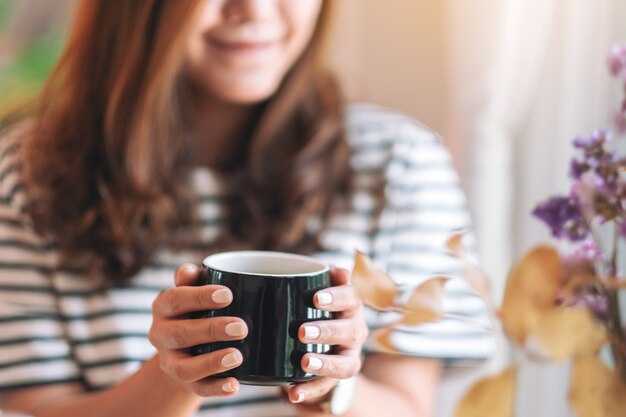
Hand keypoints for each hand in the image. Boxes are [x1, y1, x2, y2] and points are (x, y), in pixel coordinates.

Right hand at [148, 264, 247, 396]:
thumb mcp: (193, 288)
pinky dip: (216, 388)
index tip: (228, 295)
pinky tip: (235, 385)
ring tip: (238, 356)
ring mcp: (170, 361)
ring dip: (211, 363)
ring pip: (184, 368)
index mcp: (163, 307)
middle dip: (211, 330)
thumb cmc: (196, 307)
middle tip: (241, 327)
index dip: (199, 297)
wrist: (186, 343)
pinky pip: (198, 389)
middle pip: (179, 334)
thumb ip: (192, 278)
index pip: (175, 300)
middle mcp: (161, 335)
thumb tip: (189, 271)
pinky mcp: (185, 383)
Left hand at [286, 267, 367, 404]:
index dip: (337, 297)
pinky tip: (293, 393)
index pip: (352, 297)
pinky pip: (327, 386)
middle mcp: (355, 330)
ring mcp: (349, 355)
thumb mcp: (317, 287)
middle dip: (327, 331)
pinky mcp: (336, 376)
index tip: (316, 299)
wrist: (320, 338)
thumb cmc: (314, 305)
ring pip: (345, 362)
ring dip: (325, 363)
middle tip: (302, 331)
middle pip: (350, 331)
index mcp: (351, 306)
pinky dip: (310, 390)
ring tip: (304, 362)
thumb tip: (338, 270)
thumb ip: (322, 277)